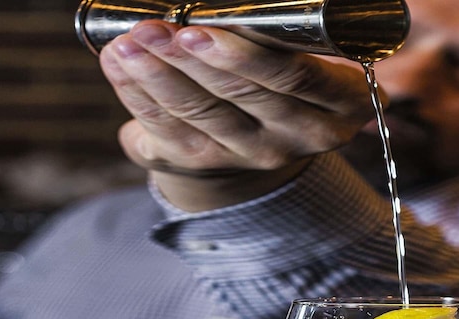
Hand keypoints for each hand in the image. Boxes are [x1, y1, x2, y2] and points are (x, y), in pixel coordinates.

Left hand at [98, 21, 375, 210]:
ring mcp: (258, 154)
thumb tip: (240, 14)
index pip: (297, 77)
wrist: (266, 129)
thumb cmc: (287, 68)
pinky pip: (171, 130)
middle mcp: (305, 135)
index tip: (200, 29)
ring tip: (128, 43)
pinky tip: (118, 65)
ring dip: (158, 76)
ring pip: (205, 114)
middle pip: (246, 96)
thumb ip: (286, 32)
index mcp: (340, 101)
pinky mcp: (213, 164)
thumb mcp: (308, 50)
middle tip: (153, 29)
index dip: (248, 56)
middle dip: (193, 60)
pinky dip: (139, 95)